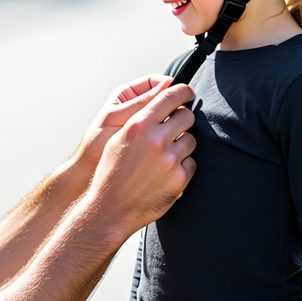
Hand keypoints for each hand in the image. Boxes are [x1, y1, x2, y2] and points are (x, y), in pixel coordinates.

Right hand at [88, 81, 196, 232]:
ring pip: (191, 140)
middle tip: (176, 127)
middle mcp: (156, 140)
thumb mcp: (118, 139)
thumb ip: (140, 120)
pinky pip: (191, 163)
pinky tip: (166, 173)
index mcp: (139, 125)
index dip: (183, 91)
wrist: (110, 209)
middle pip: (186, 116)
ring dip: (183, 144)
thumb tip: (161, 104)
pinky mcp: (179, 179)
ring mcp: (170, 160)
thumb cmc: (111, 172)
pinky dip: (183, 166)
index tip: (188, 92)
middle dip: (183, 119)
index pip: (170, 96)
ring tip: (165, 156)